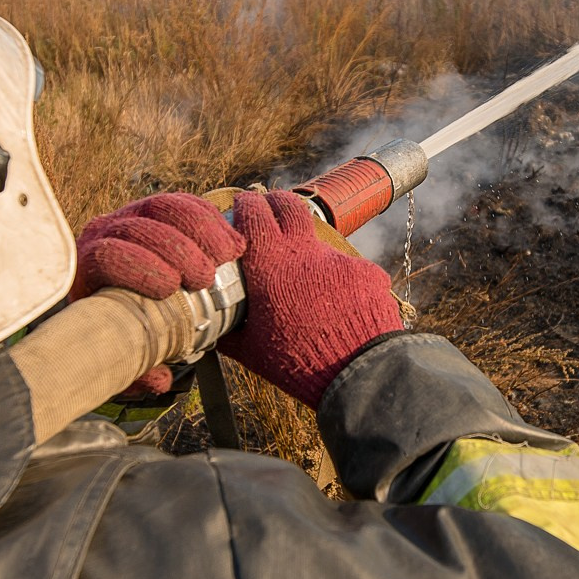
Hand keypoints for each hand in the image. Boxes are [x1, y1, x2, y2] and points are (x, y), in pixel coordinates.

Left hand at [72, 193, 243, 395]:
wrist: (125, 297)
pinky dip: (213, 219)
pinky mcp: (163, 208)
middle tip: (205, 277)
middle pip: (141, 226)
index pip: (107, 254)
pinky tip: (233, 244)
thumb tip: (161, 378)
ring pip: (166, 206)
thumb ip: (138, 372)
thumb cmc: (122, 328)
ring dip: (201, 229)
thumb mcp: (123, 355)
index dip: (139, 267)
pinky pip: (188, 203)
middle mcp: (108, 232)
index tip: (170, 288)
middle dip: (177, 248)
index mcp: (90, 267)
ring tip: (227, 256)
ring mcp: (135, 214)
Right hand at [221, 191, 404, 406]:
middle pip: (289, 205)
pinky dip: (339, 284)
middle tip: (271, 214)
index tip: (243, 208)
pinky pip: (347, 271)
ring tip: (307, 291)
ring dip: (308, 259)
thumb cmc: (296, 364)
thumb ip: (229, 331)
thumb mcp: (251, 351)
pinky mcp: (366, 271)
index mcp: (270, 265)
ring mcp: (339, 259)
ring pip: (318, 246)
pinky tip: (338, 309)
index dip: (246, 206)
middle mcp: (305, 252)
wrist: (357, 374)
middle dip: (277, 204)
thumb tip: (213, 327)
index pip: (254, 213)